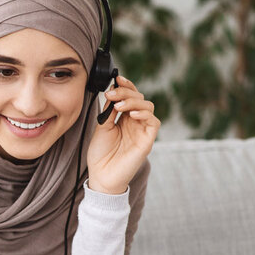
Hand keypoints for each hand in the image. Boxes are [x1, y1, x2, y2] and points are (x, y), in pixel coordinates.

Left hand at [86, 75, 159, 194]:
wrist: (101, 175)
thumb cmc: (100, 154)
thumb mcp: (102, 127)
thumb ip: (109, 111)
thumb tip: (112, 93)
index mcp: (124, 118)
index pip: (130, 97)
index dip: (126, 86)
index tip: (117, 78)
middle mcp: (135, 122)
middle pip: (139, 98)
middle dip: (126, 92)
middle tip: (112, 94)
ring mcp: (142, 130)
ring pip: (147, 106)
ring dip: (133, 101)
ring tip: (118, 106)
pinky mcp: (147, 140)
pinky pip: (154, 122)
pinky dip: (144, 114)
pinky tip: (131, 114)